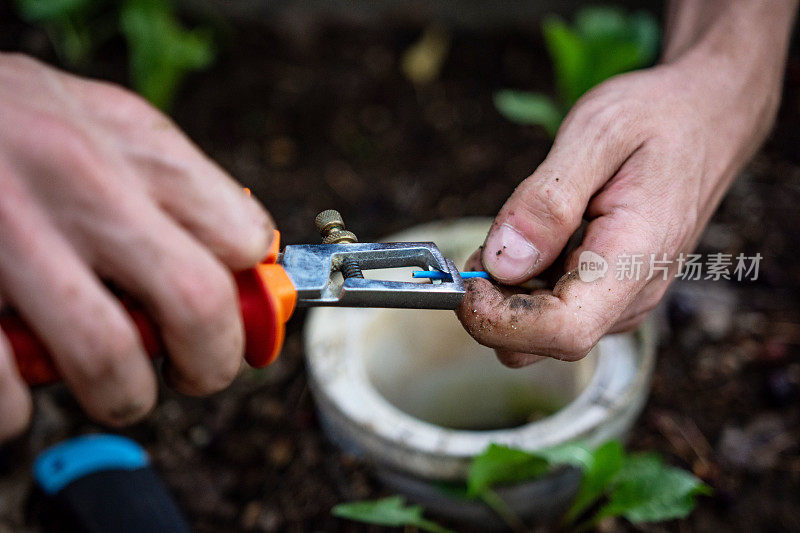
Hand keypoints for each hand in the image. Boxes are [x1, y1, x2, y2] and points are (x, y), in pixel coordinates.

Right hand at [0, 54, 273, 438]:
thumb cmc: (7, 116)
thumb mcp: (97, 115)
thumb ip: (163, 175)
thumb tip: (241, 248)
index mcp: (131, 142)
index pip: (242, 236)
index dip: (251, 294)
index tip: (238, 315)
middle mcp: (80, 182)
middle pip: (199, 304)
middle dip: (210, 363)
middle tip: (193, 370)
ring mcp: (12, 234)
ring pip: (110, 361)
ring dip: (123, 396)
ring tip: (111, 384)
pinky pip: (8, 395)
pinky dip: (20, 412)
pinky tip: (19, 383)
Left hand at [457, 1, 795, 366]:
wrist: (706, 118)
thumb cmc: (656, 118)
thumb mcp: (596, 134)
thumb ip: (547, 201)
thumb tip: (503, 263)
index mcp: (635, 259)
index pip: (562, 332)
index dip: (499, 317)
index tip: (470, 275)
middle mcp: (631, 296)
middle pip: (540, 343)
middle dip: (493, 303)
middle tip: (495, 236)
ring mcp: (621, 301)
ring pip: (538, 334)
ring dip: (508, 290)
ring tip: (530, 224)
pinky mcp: (608, 296)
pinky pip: (550, 312)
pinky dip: (526, 282)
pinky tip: (544, 235)